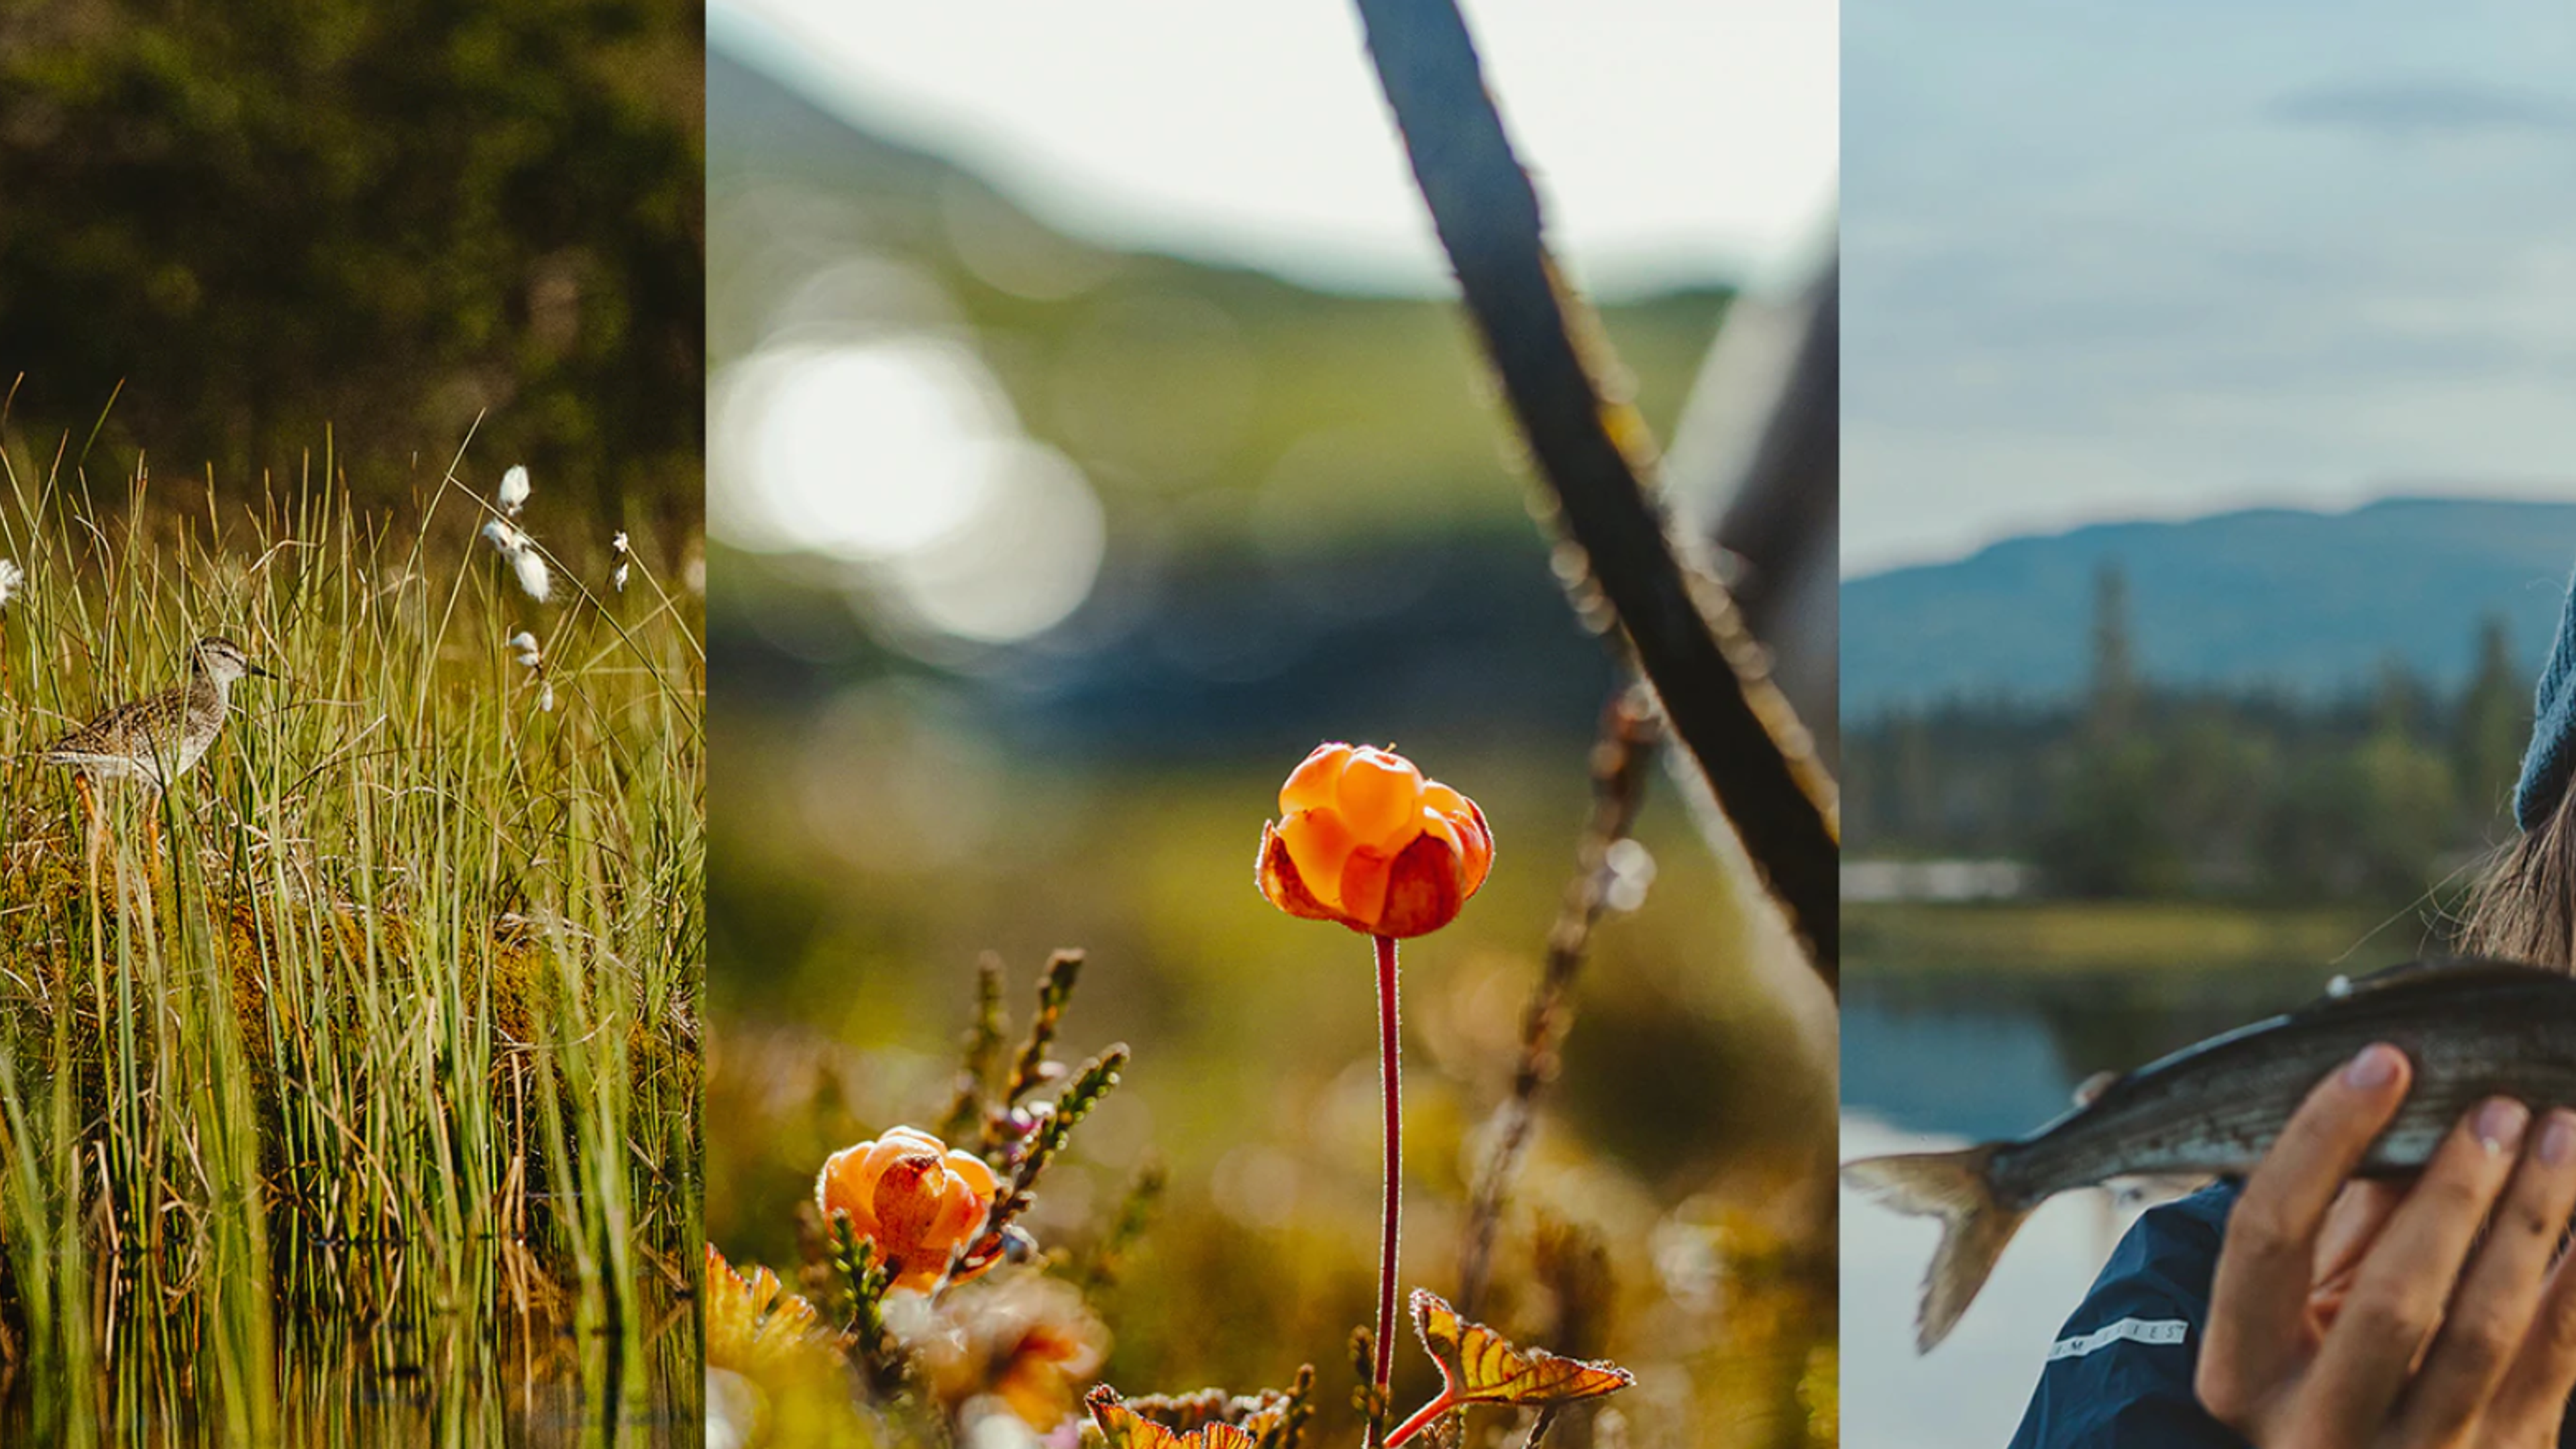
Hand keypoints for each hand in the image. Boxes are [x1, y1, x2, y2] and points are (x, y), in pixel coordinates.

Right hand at [2197, 1043, 2575, 1447]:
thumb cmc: (2323, 1363)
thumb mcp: (2308, 1299)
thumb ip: (2348, 1213)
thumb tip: (2409, 1103)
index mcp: (2240, 1372)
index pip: (2269, 1235)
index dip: (2324, 1139)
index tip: (2382, 1062)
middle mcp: (2315, 1430)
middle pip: (2392, 1297)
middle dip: (2454, 1191)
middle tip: (2499, 1110)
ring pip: (2485, 1331)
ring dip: (2531, 1222)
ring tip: (2560, 1136)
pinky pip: (2556, 1363)